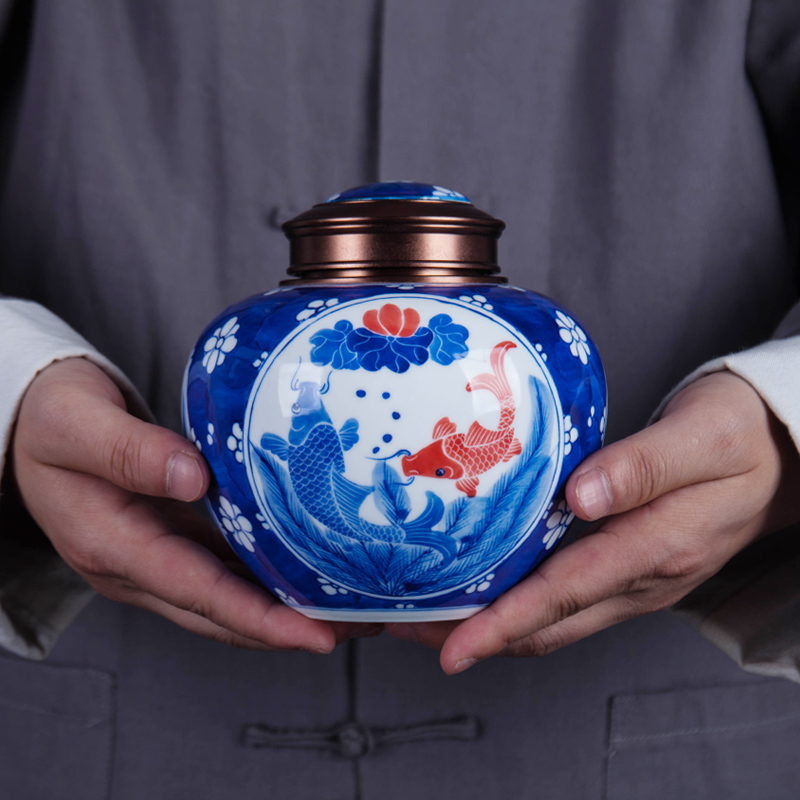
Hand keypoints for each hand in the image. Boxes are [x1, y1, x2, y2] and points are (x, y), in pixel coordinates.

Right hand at [12, 358, 378, 651]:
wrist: (32, 422)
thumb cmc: (51, 418)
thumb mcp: (77, 424)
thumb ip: (131, 451)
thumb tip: (195, 478)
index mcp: (111, 544)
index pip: (195, 591)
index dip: (257, 617)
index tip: (312, 634)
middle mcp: (135, 565)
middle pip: (219, 610)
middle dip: (287, 627)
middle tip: (357, 627)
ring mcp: (154, 556)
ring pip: (226, 596)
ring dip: (284, 608)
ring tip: (347, 607)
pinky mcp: (171, 539)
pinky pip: (223, 568)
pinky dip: (265, 576)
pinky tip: (307, 570)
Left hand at [386, 371, 799, 672]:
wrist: (782, 453)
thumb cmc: (740, 436)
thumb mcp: (701, 438)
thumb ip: (643, 466)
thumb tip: (582, 496)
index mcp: (658, 548)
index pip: (565, 595)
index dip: (503, 624)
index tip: (450, 646)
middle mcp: (643, 578)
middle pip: (549, 623)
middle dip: (478, 634)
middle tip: (410, 628)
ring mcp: (637, 580)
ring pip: (555, 618)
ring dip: (494, 623)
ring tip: (432, 613)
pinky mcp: (630, 568)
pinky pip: (567, 598)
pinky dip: (520, 603)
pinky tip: (485, 583)